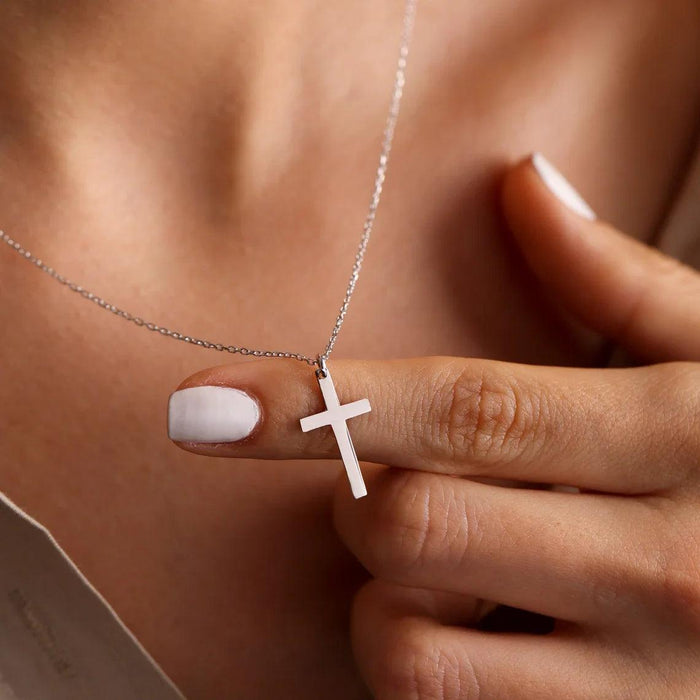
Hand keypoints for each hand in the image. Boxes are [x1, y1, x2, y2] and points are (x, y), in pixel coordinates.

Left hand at [168, 154, 699, 697]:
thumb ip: (613, 277)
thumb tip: (522, 180)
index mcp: (680, 438)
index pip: (464, 410)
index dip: (321, 403)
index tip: (208, 403)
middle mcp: (660, 566)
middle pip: (410, 525)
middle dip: (359, 500)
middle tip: (391, 482)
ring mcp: (637, 685)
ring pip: (405, 644)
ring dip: (382, 596)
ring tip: (441, 566)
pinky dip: (416, 665)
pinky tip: (467, 627)